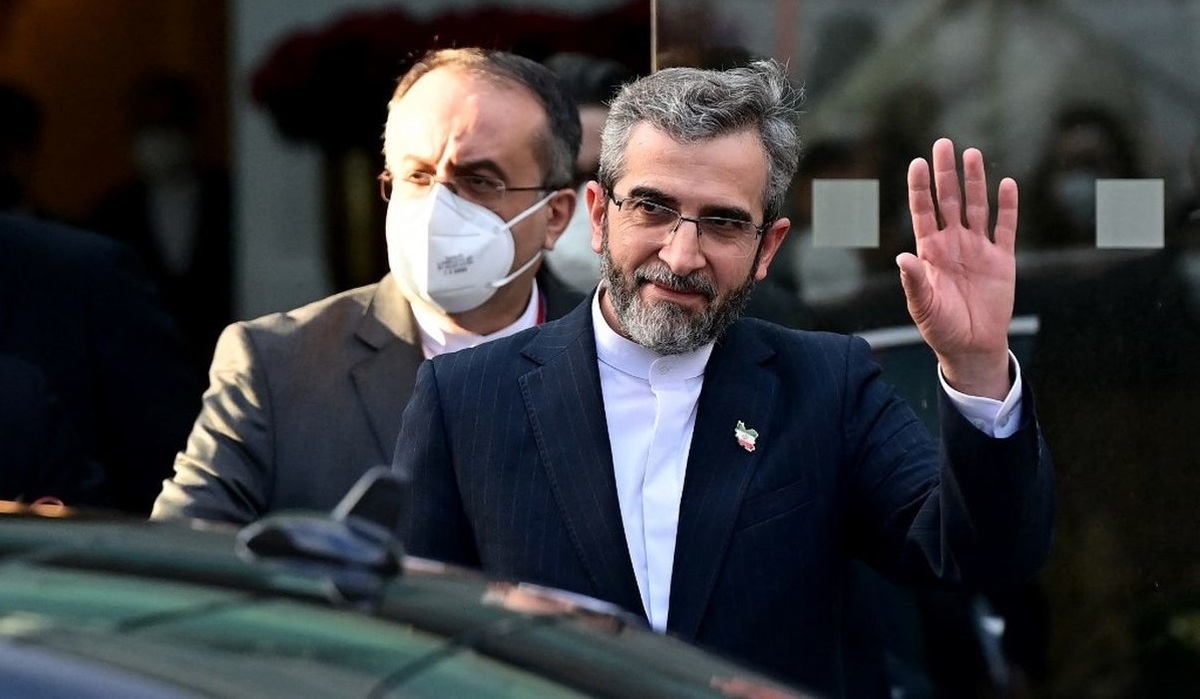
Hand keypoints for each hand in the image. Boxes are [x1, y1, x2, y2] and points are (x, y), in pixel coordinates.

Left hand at [898, 138, 1016, 399]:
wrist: (971, 346)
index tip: (917, 163)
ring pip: (976, 207)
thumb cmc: (941, 327)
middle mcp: (952, 243)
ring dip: (974, 182)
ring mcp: (978, 249)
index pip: (922, 212)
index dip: (920, 188)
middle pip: (948, 201)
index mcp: (929, 251)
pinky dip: (1008, 207)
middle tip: (943, 144)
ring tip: (971, 154)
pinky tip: (1007, 184)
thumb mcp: (922, 306)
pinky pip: (1005, 228)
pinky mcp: (1002, 259)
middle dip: (945, 173)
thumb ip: (914, 281)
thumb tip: (901, 257)